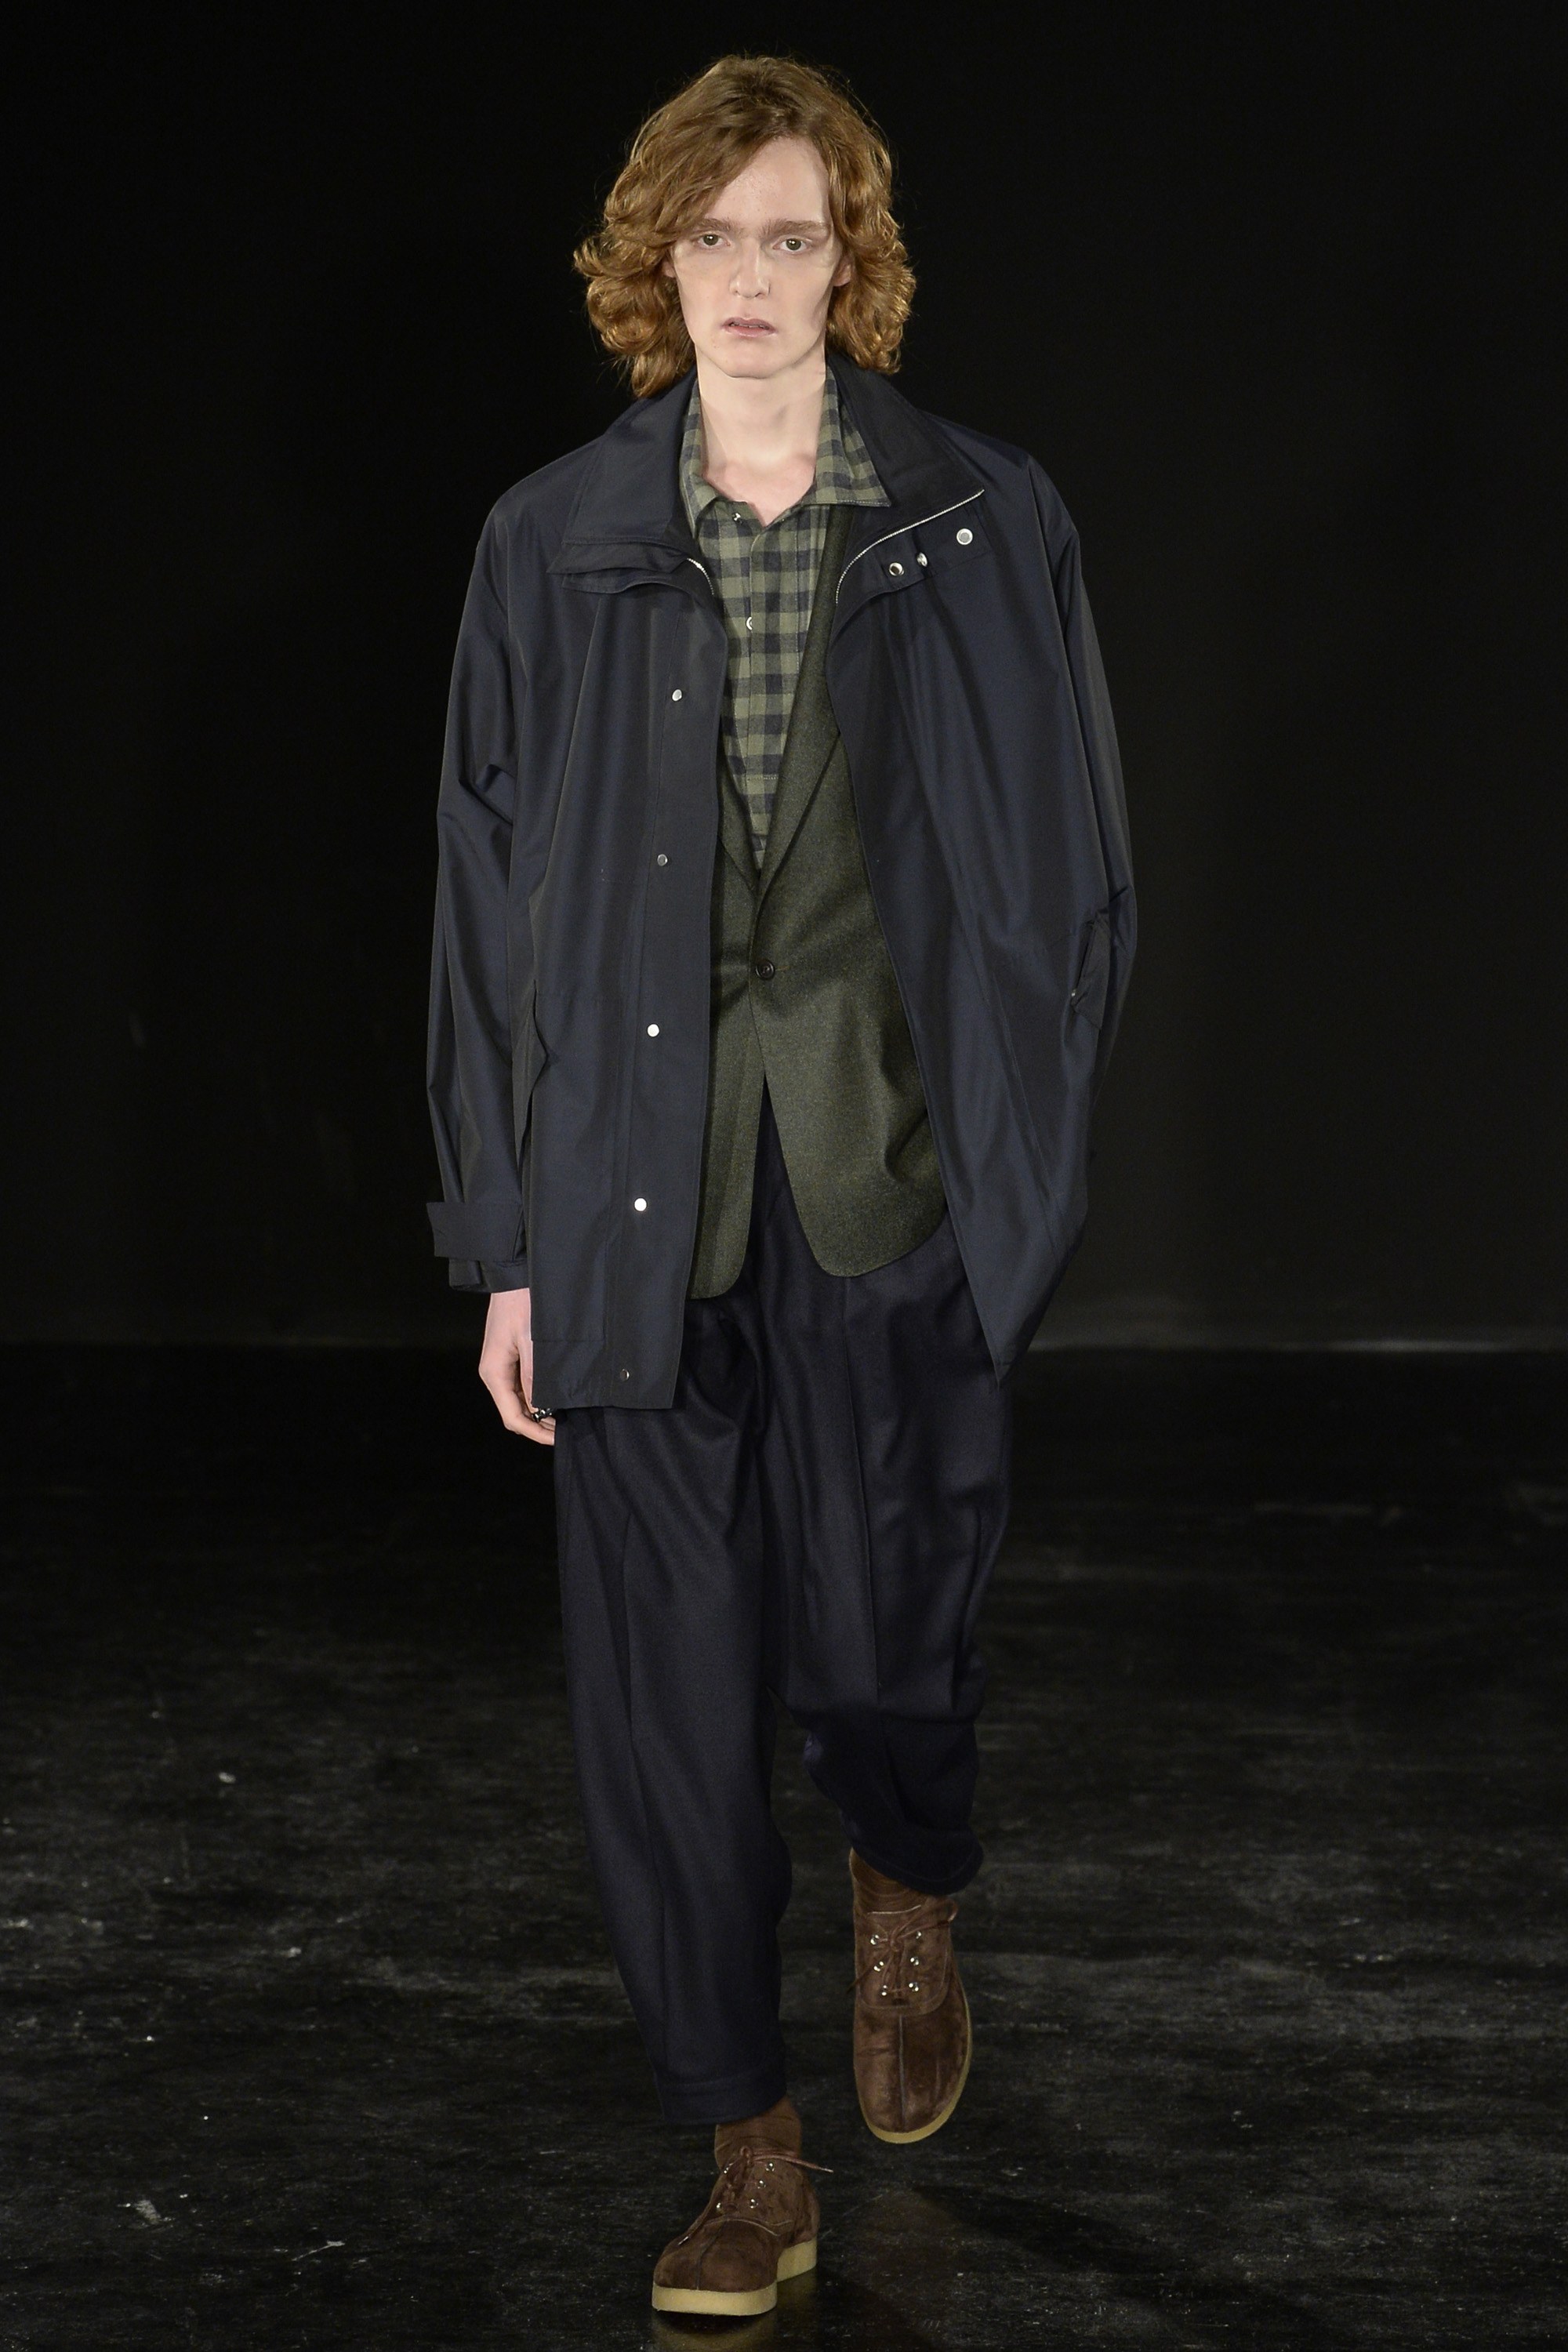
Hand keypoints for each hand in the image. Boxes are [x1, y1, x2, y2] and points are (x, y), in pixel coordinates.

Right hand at [478, 1287, 554, 1445]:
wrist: (513, 1276)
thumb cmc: (522, 1303)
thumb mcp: (533, 1342)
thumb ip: (535, 1377)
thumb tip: (541, 1409)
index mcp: (494, 1373)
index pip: (512, 1417)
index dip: (535, 1432)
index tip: (557, 1439)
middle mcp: (494, 1373)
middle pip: (514, 1413)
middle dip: (538, 1426)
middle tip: (565, 1431)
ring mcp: (501, 1366)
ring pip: (518, 1401)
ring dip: (538, 1413)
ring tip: (565, 1418)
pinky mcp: (509, 1358)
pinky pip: (521, 1386)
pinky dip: (537, 1397)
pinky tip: (555, 1399)